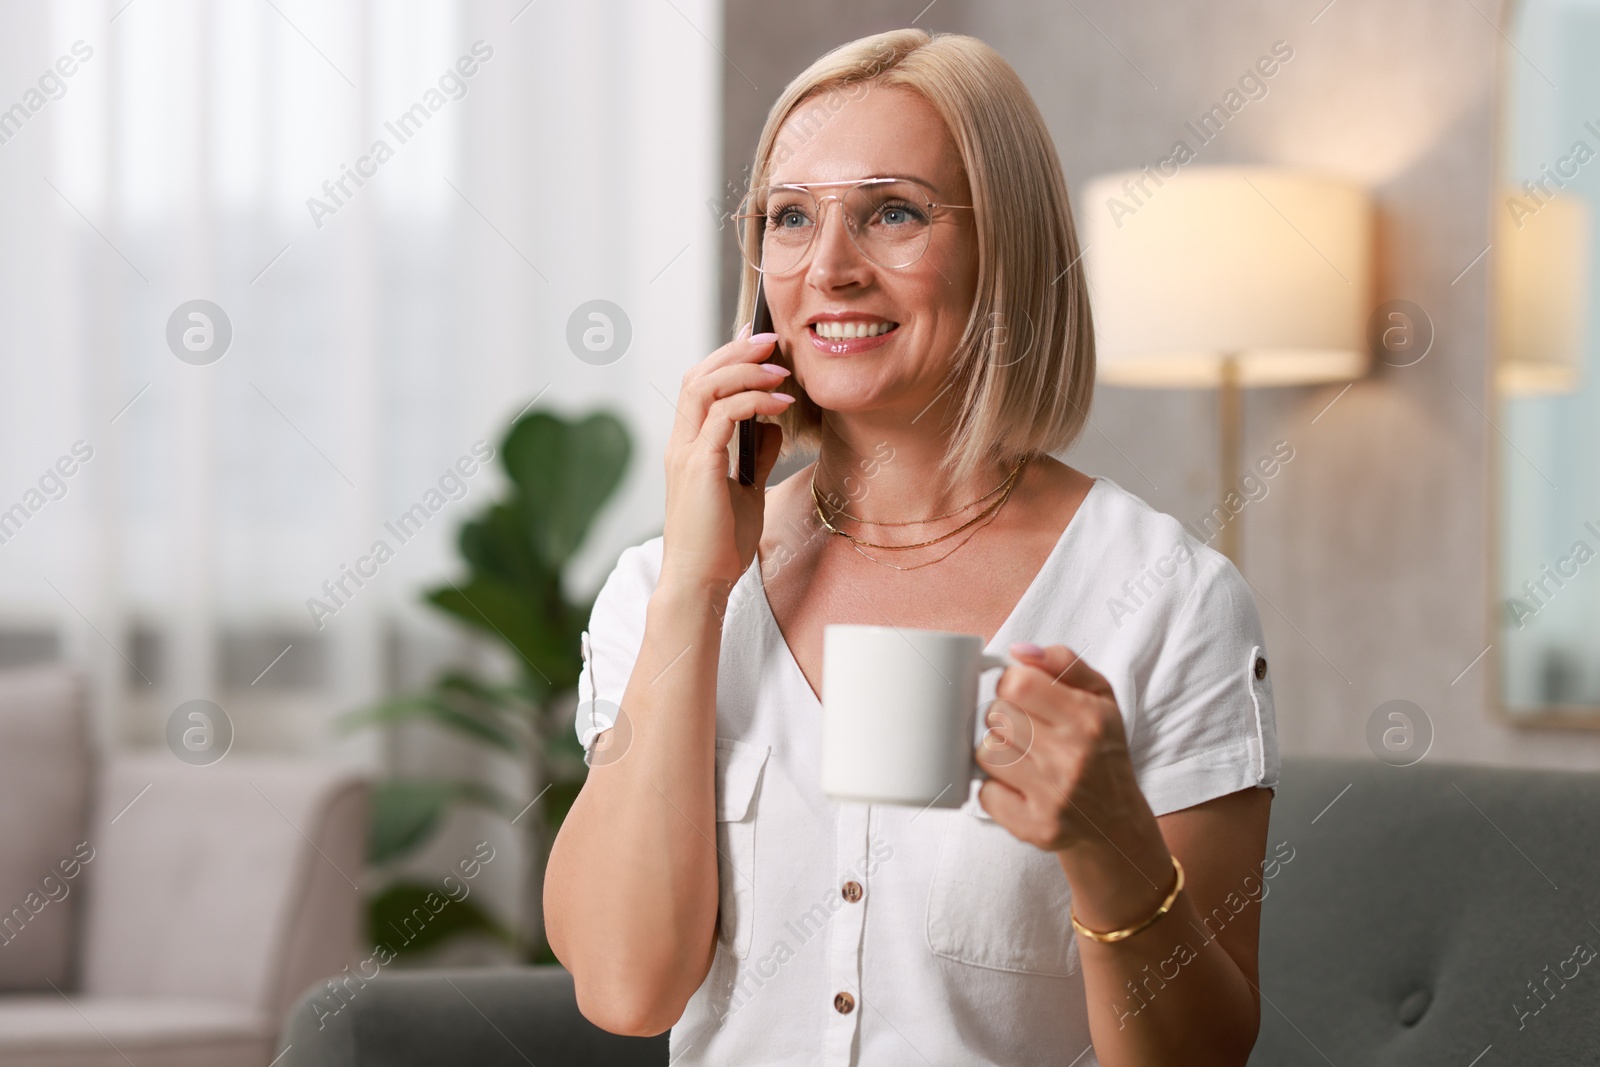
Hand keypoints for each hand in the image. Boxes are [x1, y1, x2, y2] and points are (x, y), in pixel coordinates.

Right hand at [659, 324, 793, 595]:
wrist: (703, 582)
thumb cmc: (721, 544)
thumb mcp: (746, 490)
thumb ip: (753, 455)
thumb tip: (770, 424)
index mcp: (688, 447)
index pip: (699, 386)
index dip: (726, 358)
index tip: (756, 339)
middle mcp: (681, 444)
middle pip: (699, 376)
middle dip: (735, 352)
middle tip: (770, 337)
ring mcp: (686, 454)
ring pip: (705, 388)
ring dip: (744, 370)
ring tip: (779, 367)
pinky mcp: (699, 467)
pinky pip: (723, 417)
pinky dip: (752, 401)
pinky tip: (780, 403)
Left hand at [975, 643, 1156, 854]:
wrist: (1117, 824)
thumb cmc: (1102, 751)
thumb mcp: (1100, 697)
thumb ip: (1063, 662)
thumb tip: (1018, 652)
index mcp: (1088, 718)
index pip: (1017, 684)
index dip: (1010, 685)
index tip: (1020, 695)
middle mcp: (1072, 756)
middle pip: (996, 716)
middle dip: (1003, 719)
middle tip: (1024, 730)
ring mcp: (1053, 795)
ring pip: (986, 753)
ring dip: (997, 752)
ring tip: (1021, 757)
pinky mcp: (1036, 827)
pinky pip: (985, 794)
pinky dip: (995, 788)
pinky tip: (1018, 785)